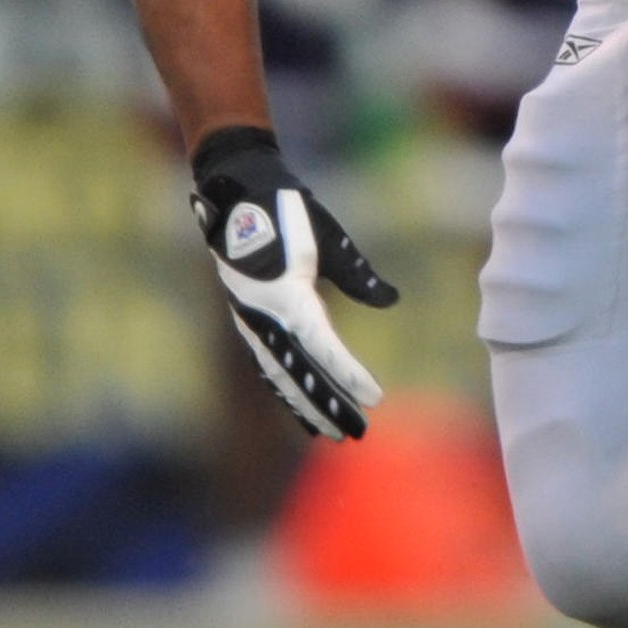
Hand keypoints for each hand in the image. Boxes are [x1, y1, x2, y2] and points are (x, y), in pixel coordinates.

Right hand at [189, 125, 396, 439]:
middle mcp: (264, 317)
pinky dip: (287, 390)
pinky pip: (269, 365)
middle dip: (328, 405)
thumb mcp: (327, 238)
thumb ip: (356, 274)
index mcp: (286, 295)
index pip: (322, 345)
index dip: (348, 374)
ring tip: (334, 433)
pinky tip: (302, 408)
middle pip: (299, 373)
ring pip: (281, 376)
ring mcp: (252, 323)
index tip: (375, 397)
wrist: (236, 194)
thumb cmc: (287, 211)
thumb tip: (391, 300)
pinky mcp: (250, 322)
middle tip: (359, 433)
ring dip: (307, 405)